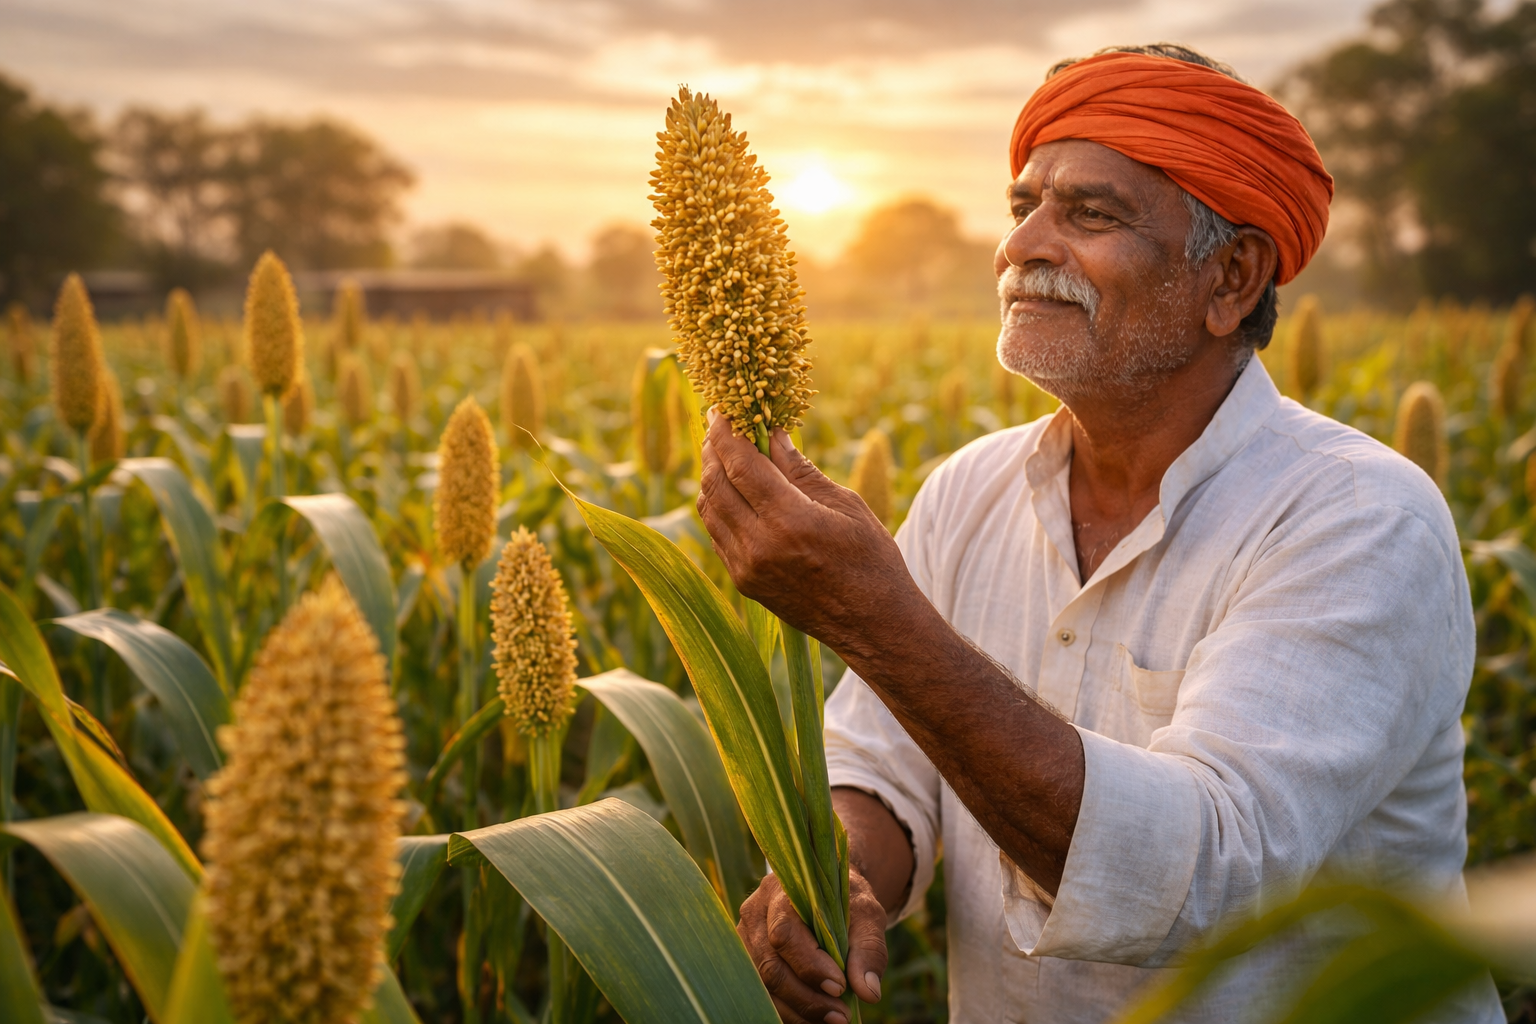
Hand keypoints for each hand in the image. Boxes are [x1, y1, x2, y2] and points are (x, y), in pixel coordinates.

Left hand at [696, 411, 925, 657]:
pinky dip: (717, 505)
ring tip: (725, 453)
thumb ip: (800, 469)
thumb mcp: (844, 504)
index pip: (740, 464)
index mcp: (789, 521)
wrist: (872, 624)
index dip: (726, 431)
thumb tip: (771, 433)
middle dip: (713, 449)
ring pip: (708, 509)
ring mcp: (746, 568)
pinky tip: (733, 489)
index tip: (723, 408)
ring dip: (711, 476)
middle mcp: (759, 546)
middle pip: (715, 483)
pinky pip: (717, 533)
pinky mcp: (743, 583)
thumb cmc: (870, 559)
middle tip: (721, 426)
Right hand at [736, 869, 887, 1023]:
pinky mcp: (749, 960)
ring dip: (798, 1010)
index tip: (840, 987)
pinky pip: (764, 993)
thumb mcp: (866, 915)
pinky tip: (814, 1018)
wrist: (827, 893)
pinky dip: (790, 1011)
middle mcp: (756, 914)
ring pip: (764, 985)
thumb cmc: (846, 902)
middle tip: (841, 1015)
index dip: (809, 966)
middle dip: (806, 997)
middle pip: (771, 966)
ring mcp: (747, 939)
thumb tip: (868, 992)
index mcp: (781, 893)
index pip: (785, 934)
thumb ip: (868, 949)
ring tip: (833, 1019)